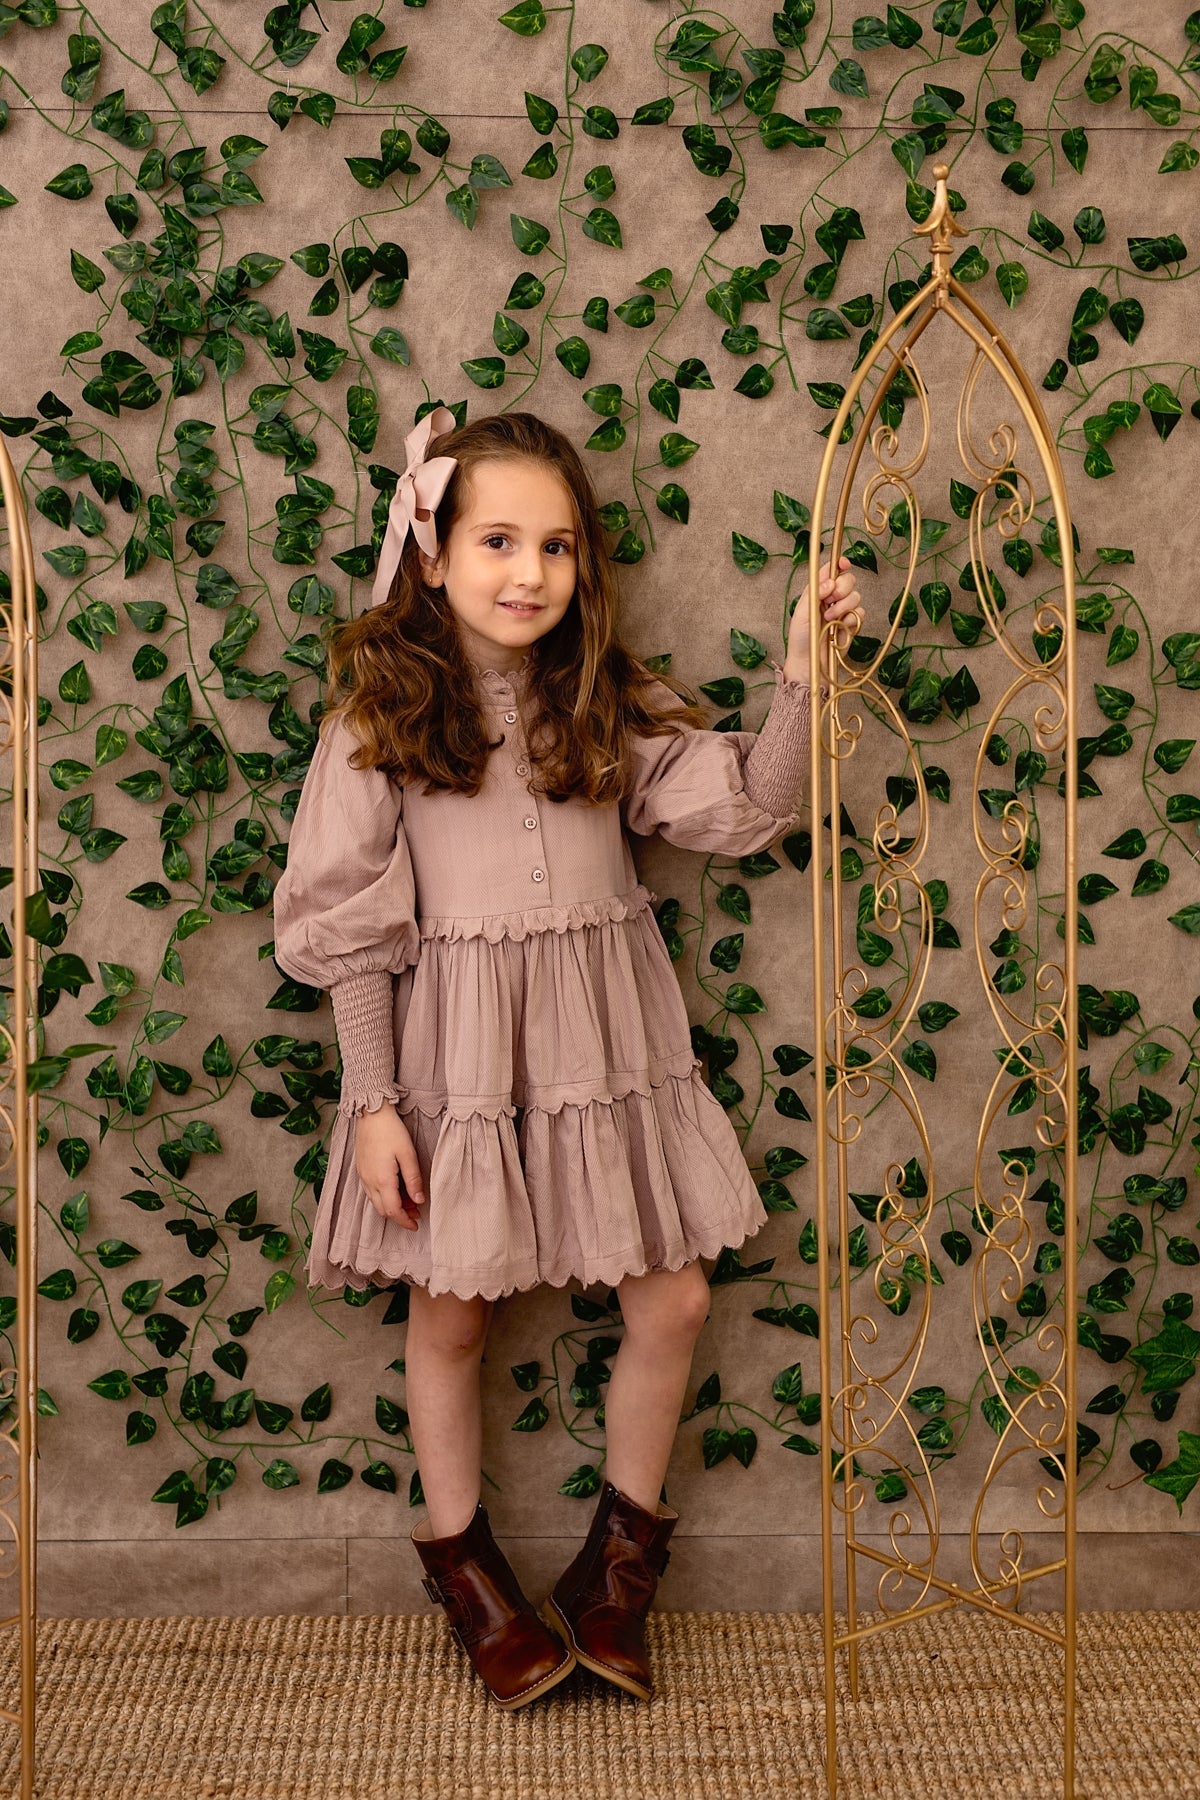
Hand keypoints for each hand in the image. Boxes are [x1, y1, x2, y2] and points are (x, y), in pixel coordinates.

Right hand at [354, 1104, 426, 1230]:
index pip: (393, 1210)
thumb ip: (413, 1180)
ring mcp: (363, 1176)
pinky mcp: (361, 1170)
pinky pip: (371, 1192)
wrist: (371, 1114)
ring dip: (392, 1207)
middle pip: (383, 1210)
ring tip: (409, 1201)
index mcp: (382, 1180)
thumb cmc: (391, 1131)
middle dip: (400, 1216)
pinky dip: (384, 1197)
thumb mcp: (408, 1154)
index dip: (405, 1221)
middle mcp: (369, 1182)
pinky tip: (395, 1190)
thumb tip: (419, 1201)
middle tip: (416, 1214)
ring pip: (376, 1202)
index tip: (416, 1225)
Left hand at [782, 556, 864, 685]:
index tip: (844, 563)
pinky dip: (851, 618)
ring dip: (843, 605)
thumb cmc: (801, 638)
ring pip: (856, 596)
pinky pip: (860, 613)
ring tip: (830, 618)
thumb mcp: (802, 612)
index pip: (832, 570)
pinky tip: (840, 626)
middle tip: (830, 600)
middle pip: (848, 580)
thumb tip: (830, 581)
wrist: (809, 661)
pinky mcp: (852, 624)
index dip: (840, 563)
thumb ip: (815, 593)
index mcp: (818, 591)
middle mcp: (832, 598)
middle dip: (842, 587)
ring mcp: (843, 611)